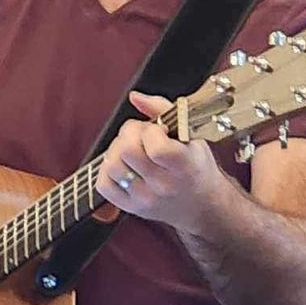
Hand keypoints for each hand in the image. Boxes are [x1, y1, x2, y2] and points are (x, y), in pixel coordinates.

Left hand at [94, 91, 225, 232]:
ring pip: (112, 166)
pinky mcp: (131, 207)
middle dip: (129, 134)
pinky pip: (103, 185)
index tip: (157, 130)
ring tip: (130, 149)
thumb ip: (164, 110)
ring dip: (116, 150)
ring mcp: (145, 198)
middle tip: (139, 135)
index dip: (151, 131)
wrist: (202, 205)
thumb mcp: (192, 136)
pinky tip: (122, 165)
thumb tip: (136, 97)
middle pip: (128, 152)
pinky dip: (106, 170)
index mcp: (184, 166)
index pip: (157, 148)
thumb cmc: (196, 167)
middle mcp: (164, 185)